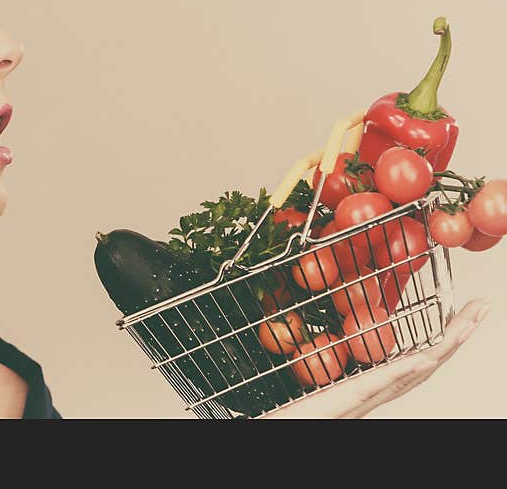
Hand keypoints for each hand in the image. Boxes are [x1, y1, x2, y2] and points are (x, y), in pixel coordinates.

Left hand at [261, 298, 489, 418]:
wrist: (266, 437)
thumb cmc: (290, 416)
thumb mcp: (311, 386)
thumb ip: (326, 371)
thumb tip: (332, 342)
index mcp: (361, 391)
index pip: (407, 362)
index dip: (437, 341)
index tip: (458, 316)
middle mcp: (367, 398)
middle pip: (421, 366)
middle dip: (453, 338)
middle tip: (480, 309)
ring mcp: (357, 403)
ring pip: (408, 375)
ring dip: (442, 348)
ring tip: (468, 323)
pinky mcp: (341, 405)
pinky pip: (376, 386)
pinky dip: (405, 372)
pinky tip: (426, 358)